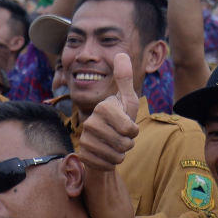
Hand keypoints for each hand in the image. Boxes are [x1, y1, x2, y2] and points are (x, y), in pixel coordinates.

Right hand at [78, 54, 138, 171]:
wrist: (103, 144)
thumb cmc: (120, 120)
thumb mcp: (128, 101)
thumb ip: (126, 80)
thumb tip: (121, 53)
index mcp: (103, 108)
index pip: (129, 128)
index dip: (134, 131)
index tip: (128, 126)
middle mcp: (90, 122)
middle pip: (124, 143)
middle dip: (128, 144)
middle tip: (121, 138)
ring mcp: (85, 139)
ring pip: (116, 156)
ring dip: (121, 154)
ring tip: (114, 146)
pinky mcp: (83, 155)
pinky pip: (107, 165)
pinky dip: (111, 163)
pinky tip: (106, 156)